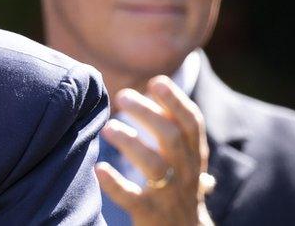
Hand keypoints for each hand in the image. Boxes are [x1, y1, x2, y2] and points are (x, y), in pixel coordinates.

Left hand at [95, 76, 213, 225]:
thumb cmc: (177, 185)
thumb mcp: (184, 157)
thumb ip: (173, 124)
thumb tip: (157, 83)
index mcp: (194, 155)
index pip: (193, 123)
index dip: (176, 101)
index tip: (156, 82)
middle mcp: (185, 172)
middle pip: (172, 137)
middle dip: (148, 114)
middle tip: (122, 95)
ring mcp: (169, 193)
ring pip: (155, 165)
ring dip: (131, 143)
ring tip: (108, 128)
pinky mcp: (149, 212)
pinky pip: (132, 198)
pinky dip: (115, 184)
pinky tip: (99, 169)